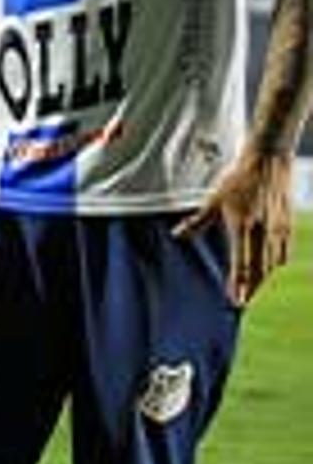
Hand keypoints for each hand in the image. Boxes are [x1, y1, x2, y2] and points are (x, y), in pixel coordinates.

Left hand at [176, 152, 293, 306]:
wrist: (269, 161)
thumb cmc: (238, 179)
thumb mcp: (213, 199)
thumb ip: (197, 222)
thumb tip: (177, 235)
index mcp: (243, 226)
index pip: (241, 264)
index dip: (238, 284)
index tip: (235, 300)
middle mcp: (263, 231)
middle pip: (259, 269)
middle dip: (250, 288)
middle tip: (241, 302)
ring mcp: (278, 229)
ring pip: (272, 263)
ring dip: (262, 279)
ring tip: (250, 290)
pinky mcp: (287, 225)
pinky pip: (282, 252)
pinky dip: (274, 264)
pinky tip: (267, 269)